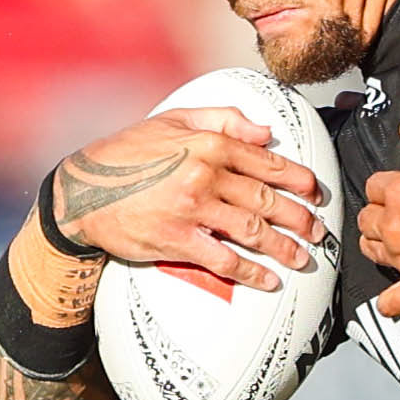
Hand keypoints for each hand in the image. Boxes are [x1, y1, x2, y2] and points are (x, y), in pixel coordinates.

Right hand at [53, 106, 325, 292]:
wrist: (81, 191)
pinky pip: (224, 259)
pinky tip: (269, 280)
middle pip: (267, 198)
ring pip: (253, 230)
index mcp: (209, 143)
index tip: (316, 193)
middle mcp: (205, 173)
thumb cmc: (127, 154)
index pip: (267, 162)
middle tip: (318, 231)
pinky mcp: (177, 239)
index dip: (299, 180)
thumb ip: (223, 119)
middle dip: (300, 217)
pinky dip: (251, 272)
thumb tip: (265, 132)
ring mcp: (192, 208)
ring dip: (284, 247)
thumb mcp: (173, 120)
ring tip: (302, 258)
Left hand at [358, 119, 399, 315]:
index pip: (374, 186)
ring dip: (377, 247)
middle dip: (376, 217)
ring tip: (388, 247)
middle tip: (390, 217)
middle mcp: (396, 227)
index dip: (384, 188)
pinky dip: (390, 302)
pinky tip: (392, 301)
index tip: (392, 190)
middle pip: (368, 220)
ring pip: (373, 253)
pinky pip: (392, 302)